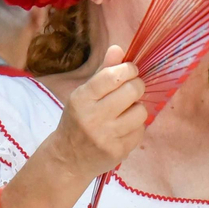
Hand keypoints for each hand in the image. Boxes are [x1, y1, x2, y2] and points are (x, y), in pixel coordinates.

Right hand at [49, 46, 147, 178]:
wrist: (67, 159)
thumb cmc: (78, 120)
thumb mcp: (83, 94)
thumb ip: (103, 72)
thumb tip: (119, 48)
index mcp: (82, 98)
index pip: (113, 76)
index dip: (129, 69)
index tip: (131, 71)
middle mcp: (93, 117)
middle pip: (132, 91)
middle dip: (138, 86)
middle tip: (133, 89)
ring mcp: (106, 136)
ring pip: (141, 111)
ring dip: (138, 108)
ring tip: (126, 111)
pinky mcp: (118, 151)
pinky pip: (141, 131)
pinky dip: (136, 127)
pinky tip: (124, 128)